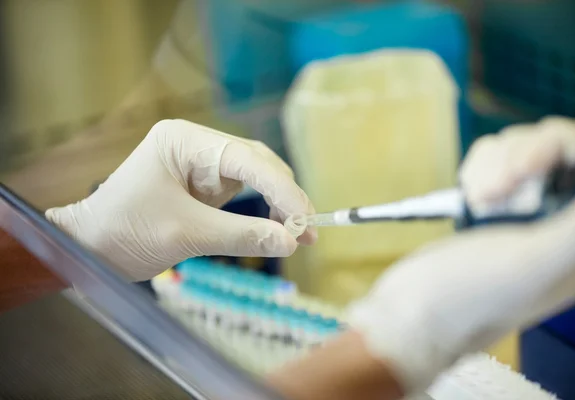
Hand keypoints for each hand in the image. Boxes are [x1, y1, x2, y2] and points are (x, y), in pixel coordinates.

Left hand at [46, 119, 315, 280]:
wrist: (88, 248)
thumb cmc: (124, 232)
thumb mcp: (186, 234)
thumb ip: (242, 235)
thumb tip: (291, 241)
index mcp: (183, 141)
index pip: (245, 158)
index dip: (280, 187)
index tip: (305, 217)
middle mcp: (195, 146)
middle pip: (255, 163)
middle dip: (283, 195)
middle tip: (307, 229)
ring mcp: (200, 165)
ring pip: (254, 178)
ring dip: (277, 204)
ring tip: (298, 234)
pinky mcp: (203, 186)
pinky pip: (242, 195)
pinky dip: (261, 213)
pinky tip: (276, 230)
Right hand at [346, 117, 574, 394]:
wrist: (413, 308)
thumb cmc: (472, 295)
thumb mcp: (536, 259)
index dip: (573, 151)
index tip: (532, 169)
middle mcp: (570, 223)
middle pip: (565, 148)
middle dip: (525, 157)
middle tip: (495, 193)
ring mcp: (532, 210)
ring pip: (528, 146)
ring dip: (497, 166)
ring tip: (479, 203)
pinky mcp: (500, 200)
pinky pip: (500, 155)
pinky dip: (481, 168)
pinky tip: (472, 199)